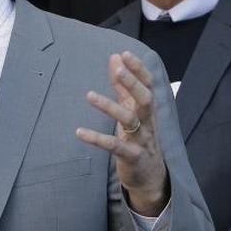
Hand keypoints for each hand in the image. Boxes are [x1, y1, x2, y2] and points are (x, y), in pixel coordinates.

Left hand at [77, 52, 169, 215]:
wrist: (150, 176)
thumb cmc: (138, 137)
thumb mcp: (132, 110)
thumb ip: (123, 86)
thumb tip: (115, 58)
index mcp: (147, 109)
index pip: (148, 85)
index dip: (139, 70)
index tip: (125, 54)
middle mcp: (147, 122)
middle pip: (146, 99)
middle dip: (133, 84)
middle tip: (118, 70)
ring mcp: (141, 140)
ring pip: (129, 120)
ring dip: (110, 107)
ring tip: (89, 95)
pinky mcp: (132, 157)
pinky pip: (115, 146)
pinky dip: (97, 139)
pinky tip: (80, 132)